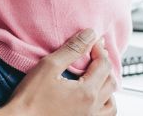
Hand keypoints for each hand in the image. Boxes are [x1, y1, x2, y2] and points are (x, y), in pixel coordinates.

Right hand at [0, 29, 117, 115]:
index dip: (99, 49)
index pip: (104, 65)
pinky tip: (94, 97)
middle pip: (111, 81)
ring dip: (107, 86)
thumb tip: (89, 35)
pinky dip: (104, 103)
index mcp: (87, 92)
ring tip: (96, 75)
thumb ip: (72, 49)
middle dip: (105, 64)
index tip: (91, 41)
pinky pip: (104, 114)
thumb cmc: (30, 98)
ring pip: (112, 101)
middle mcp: (92, 108)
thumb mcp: (48, 66)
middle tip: (94, 53)